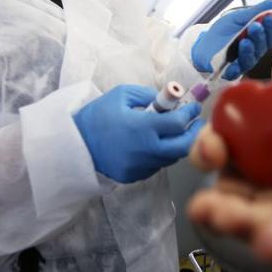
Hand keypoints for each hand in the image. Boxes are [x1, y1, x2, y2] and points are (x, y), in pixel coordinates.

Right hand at [73, 85, 203, 182]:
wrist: (74, 145)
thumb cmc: (97, 117)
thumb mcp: (121, 95)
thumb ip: (148, 95)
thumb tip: (169, 100)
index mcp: (143, 127)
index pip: (179, 122)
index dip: (190, 113)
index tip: (193, 107)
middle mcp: (146, 150)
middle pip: (184, 146)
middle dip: (195, 133)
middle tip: (197, 123)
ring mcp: (142, 166)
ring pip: (171, 157)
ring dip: (177, 144)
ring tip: (174, 132)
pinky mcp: (135, 176)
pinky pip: (157, 165)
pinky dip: (161, 154)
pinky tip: (154, 144)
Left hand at [191, 0, 271, 79]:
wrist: (203, 43)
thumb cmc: (223, 32)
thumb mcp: (237, 18)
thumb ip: (255, 12)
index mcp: (258, 39)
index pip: (271, 36)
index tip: (269, 17)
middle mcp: (254, 51)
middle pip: (263, 47)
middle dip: (260, 35)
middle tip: (255, 26)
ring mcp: (243, 62)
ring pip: (251, 58)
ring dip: (250, 49)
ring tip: (245, 40)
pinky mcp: (231, 71)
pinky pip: (236, 72)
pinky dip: (236, 67)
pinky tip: (234, 62)